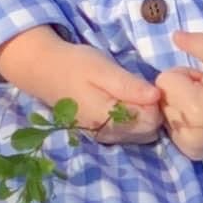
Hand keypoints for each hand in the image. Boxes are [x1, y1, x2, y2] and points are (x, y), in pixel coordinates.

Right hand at [0, 26, 162, 145]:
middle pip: (149, 130)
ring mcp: (104, 137)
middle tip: (145, 87)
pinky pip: (130, 134)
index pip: (151, 120)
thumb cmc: (75, 65)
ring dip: (146, 117)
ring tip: (137, 93)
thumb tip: (157, 95)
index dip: (158, 101)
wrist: (45, 72)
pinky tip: (128, 102)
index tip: (154, 84)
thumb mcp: (102, 68)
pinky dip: (136, 121)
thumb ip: (129, 85)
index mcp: (107, 117)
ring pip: (142, 135)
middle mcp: (107, 134)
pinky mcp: (102, 134)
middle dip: (154, 111)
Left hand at [157, 32, 202, 160]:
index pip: (164, 81)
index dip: (184, 75)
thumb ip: (200, 44)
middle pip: (162, 99)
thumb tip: (175, 35)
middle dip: (181, 91)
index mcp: (197, 110)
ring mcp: (191, 148)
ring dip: (181, 106)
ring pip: (164, 114)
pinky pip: (171, 129)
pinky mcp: (193, 155)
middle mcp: (191, 135)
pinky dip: (184, 121)